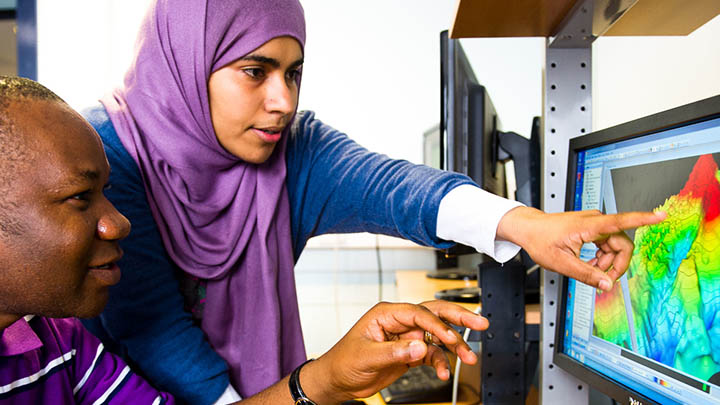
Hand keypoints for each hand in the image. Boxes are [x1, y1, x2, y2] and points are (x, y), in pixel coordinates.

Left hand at [302, 300, 487, 402]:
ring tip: (469, 357)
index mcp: (386, 314)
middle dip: (458, 318)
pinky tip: (444, 372)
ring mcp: (406, 336)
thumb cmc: (344, 361)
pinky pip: (432, 354)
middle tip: (480, 323)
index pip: (418, 313)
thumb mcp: (367, 356)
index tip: (449, 338)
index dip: (436, 324)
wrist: (338, 380)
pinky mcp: (409, 352)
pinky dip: (440, 362)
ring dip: (454, 346)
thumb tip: (420, 347)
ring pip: (437, 335)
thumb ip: (395, 351)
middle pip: (434, 314)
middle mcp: (399, 322)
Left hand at [497, 207, 665, 290]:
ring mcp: (594, 223)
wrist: (529, 228)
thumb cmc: (540, 240)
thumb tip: (607, 284)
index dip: (643, 219)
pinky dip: (602, 256)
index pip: (621, 221)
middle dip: (617, 263)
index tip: (660, 216)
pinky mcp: (593, 227)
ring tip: (590, 270)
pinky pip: (607, 244)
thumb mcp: (562, 263)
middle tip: (603, 278)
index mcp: (589, 226)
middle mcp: (595, 220)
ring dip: (608, 261)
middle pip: (622, 243)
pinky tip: (591, 264)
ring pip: (615, 245)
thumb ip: (587, 275)